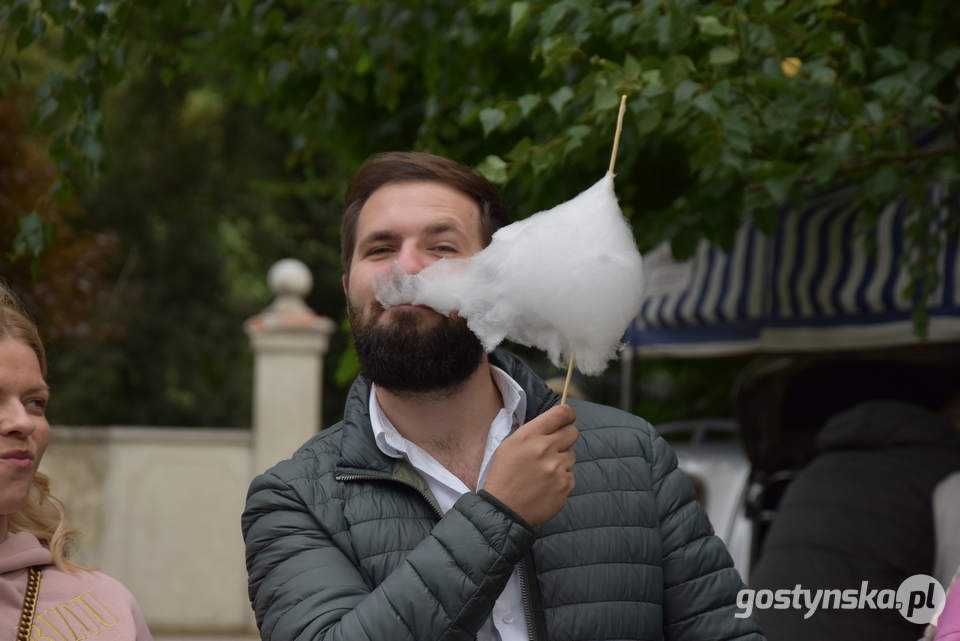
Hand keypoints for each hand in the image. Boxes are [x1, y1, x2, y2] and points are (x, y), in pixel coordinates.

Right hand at [483, 404, 578, 526]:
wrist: (503, 509)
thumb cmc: (505, 475)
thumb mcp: (510, 445)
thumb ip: (533, 432)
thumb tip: (556, 423)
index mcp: (529, 436)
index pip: (561, 413)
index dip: (568, 414)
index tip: (568, 418)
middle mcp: (544, 449)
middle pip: (572, 432)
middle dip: (566, 438)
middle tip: (554, 448)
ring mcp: (556, 469)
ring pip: (571, 456)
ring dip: (561, 462)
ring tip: (542, 473)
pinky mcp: (564, 486)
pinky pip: (570, 476)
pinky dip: (561, 481)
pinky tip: (545, 487)